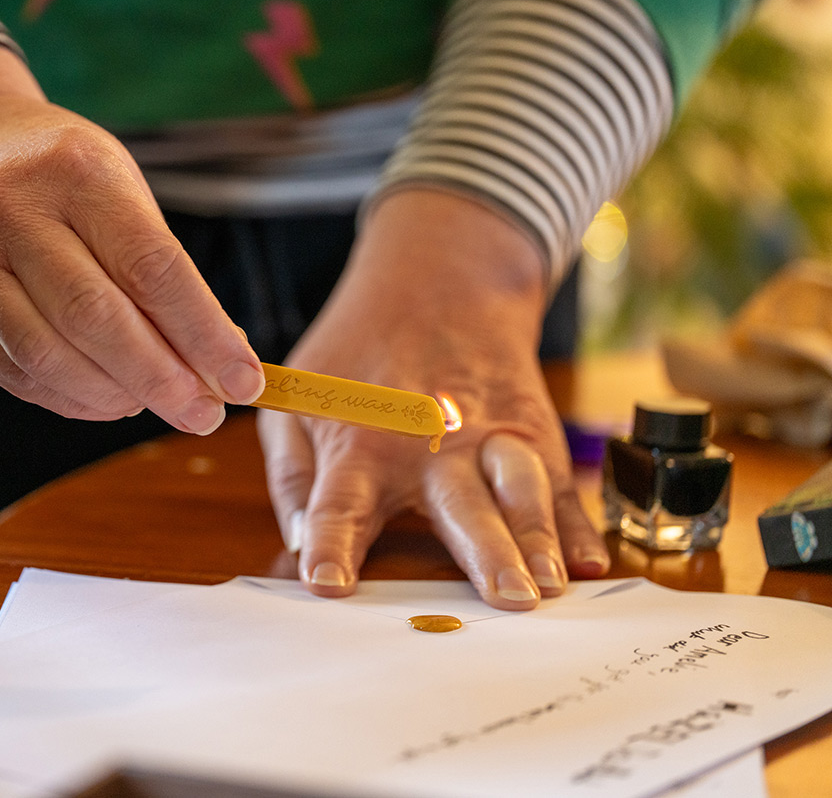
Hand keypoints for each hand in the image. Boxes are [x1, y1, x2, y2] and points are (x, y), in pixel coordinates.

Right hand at [0, 45, 263, 431]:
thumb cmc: (61, 174)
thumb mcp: (120, 191)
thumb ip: (162, 273)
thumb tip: (216, 362)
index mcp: (73, 172)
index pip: (150, 267)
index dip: (203, 333)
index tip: (245, 379)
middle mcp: (10, 214)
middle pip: (95, 318)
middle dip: (161, 378)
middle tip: (204, 412)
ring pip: (48, 356)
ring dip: (114, 396)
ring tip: (156, 404)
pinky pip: (17, 374)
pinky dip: (71, 398)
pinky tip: (107, 399)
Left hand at [257, 189, 609, 608]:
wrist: (438, 282)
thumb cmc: (355, 355)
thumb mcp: (298, 401)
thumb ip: (293, 476)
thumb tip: (298, 543)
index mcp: (361, 443)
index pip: (339, 505)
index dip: (330, 546)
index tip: (328, 587)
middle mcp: (430, 445)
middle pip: (459, 505)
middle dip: (484, 552)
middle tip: (507, 601)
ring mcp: (490, 438)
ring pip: (520, 492)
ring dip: (538, 539)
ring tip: (553, 585)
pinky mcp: (532, 433)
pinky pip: (558, 485)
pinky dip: (577, 524)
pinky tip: (590, 561)